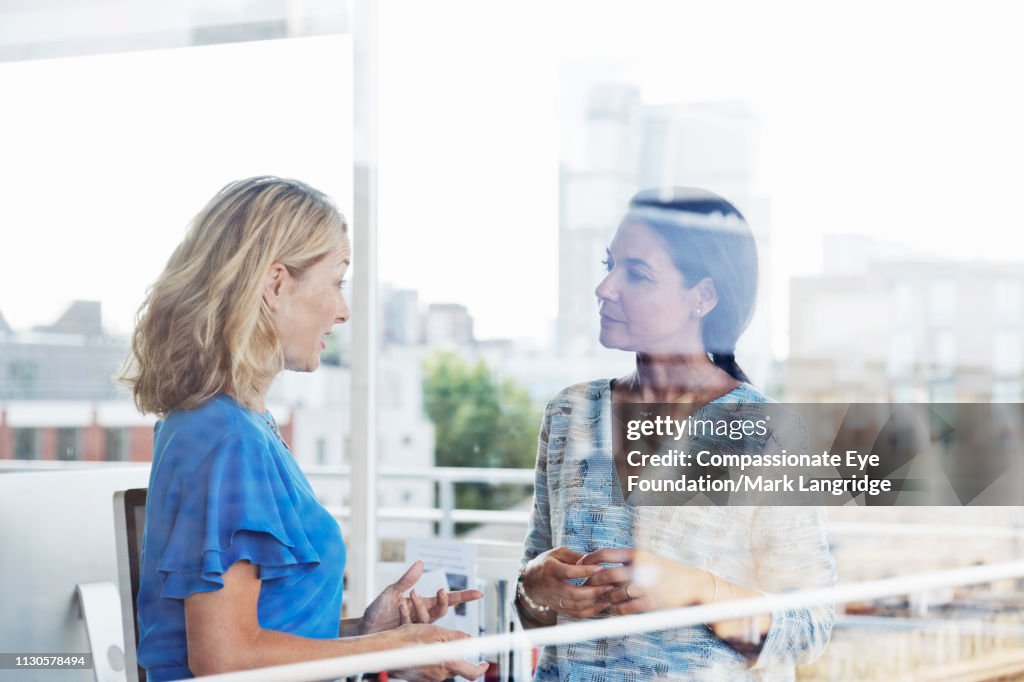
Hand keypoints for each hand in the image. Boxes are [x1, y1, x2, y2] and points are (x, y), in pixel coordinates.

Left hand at [359, 560, 483, 634]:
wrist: (363, 628)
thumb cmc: (378, 610)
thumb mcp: (392, 591)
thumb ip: (407, 580)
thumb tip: (421, 562)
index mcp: (422, 604)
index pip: (446, 600)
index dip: (463, 597)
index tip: (478, 593)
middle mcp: (422, 616)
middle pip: (442, 610)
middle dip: (444, 602)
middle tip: (440, 591)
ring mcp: (415, 627)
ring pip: (428, 619)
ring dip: (420, 606)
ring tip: (409, 595)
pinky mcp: (407, 635)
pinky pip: (412, 625)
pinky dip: (406, 615)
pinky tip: (398, 606)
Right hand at [386, 623, 489, 680]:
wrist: (384, 651)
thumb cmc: (408, 639)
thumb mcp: (435, 632)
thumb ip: (456, 638)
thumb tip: (471, 640)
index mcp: (447, 664)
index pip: (472, 673)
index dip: (481, 668)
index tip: (484, 662)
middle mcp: (440, 675)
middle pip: (457, 667)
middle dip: (457, 655)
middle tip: (451, 642)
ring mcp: (429, 678)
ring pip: (444, 667)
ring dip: (442, 655)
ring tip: (430, 640)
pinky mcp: (420, 678)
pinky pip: (432, 669)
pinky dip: (431, 658)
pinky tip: (421, 647)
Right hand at [521, 547, 610, 619]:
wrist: (531, 581)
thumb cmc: (547, 563)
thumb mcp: (558, 553)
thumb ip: (574, 556)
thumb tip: (593, 560)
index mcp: (550, 569)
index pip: (568, 572)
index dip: (585, 571)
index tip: (600, 568)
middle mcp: (551, 586)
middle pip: (573, 593)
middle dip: (593, 591)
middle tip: (608, 585)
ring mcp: (554, 600)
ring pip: (576, 605)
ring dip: (594, 601)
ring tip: (608, 594)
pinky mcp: (559, 609)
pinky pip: (576, 614)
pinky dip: (591, 611)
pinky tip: (602, 604)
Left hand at [578, 548, 713, 614]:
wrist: (693, 584)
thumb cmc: (667, 572)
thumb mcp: (648, 560)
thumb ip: (627, 563)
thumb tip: (601, 566)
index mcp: (636, 555)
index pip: (604, 554)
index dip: (588, 560)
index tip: (580, 566)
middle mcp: (638, 569)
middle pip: (604, 575)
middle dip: (592, 583)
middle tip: (587, 588)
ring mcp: (643, 587)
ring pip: (612, 594)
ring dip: (605, 599)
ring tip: (605, 600)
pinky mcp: (649, 603)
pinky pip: (623, 609)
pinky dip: (616, 610)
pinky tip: (617, 609)